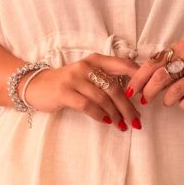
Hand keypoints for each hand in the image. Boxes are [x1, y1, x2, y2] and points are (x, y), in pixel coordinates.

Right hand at [23, 53, 141, 126]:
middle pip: (114, 87)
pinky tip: (106, 122)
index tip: (147, 94)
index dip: (138, 78)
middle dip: (128, 106)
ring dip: (115, 114)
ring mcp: (74, 78)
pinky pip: (87, 105)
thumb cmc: (68, 84)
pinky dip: (99, 115)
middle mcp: (86, 66)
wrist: (37, 86)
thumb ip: (107, 79)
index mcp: (95, 60)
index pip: (122, 64)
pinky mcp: (64, 92)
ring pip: (102, 98)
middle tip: (136, 120)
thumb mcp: (87, 75)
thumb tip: (133, 95)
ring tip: (121, 124)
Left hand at [127, 40, 183, 109]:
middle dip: (148, 92)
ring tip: (169, 101)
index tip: (131, 90)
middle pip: (160, 77)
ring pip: (174, 91)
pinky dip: (183, 104)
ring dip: (167, 100)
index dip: (138, 78)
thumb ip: (167, 64)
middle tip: (146, 100)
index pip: (153, 62)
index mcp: (182, 47)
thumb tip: (141, 80)